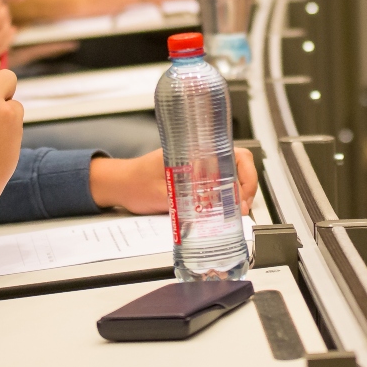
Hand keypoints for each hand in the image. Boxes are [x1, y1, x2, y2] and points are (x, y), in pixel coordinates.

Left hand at [90, 148, 258, 214]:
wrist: (119, 183)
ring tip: (236, 211)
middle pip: (238, 165)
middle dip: (247, 187)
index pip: (236, 154)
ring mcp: (198, 168)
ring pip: (230, 175)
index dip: (247, 176)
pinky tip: (222, 210)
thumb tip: (206, 214)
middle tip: (243, 208)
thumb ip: (181, 204)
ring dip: (237, 193)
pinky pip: (218, 184)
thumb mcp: (160, 195)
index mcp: (196, 151)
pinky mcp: (194, 180)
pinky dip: (225, 197)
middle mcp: (200, 157)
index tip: (244, 196)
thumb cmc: (134, 183)